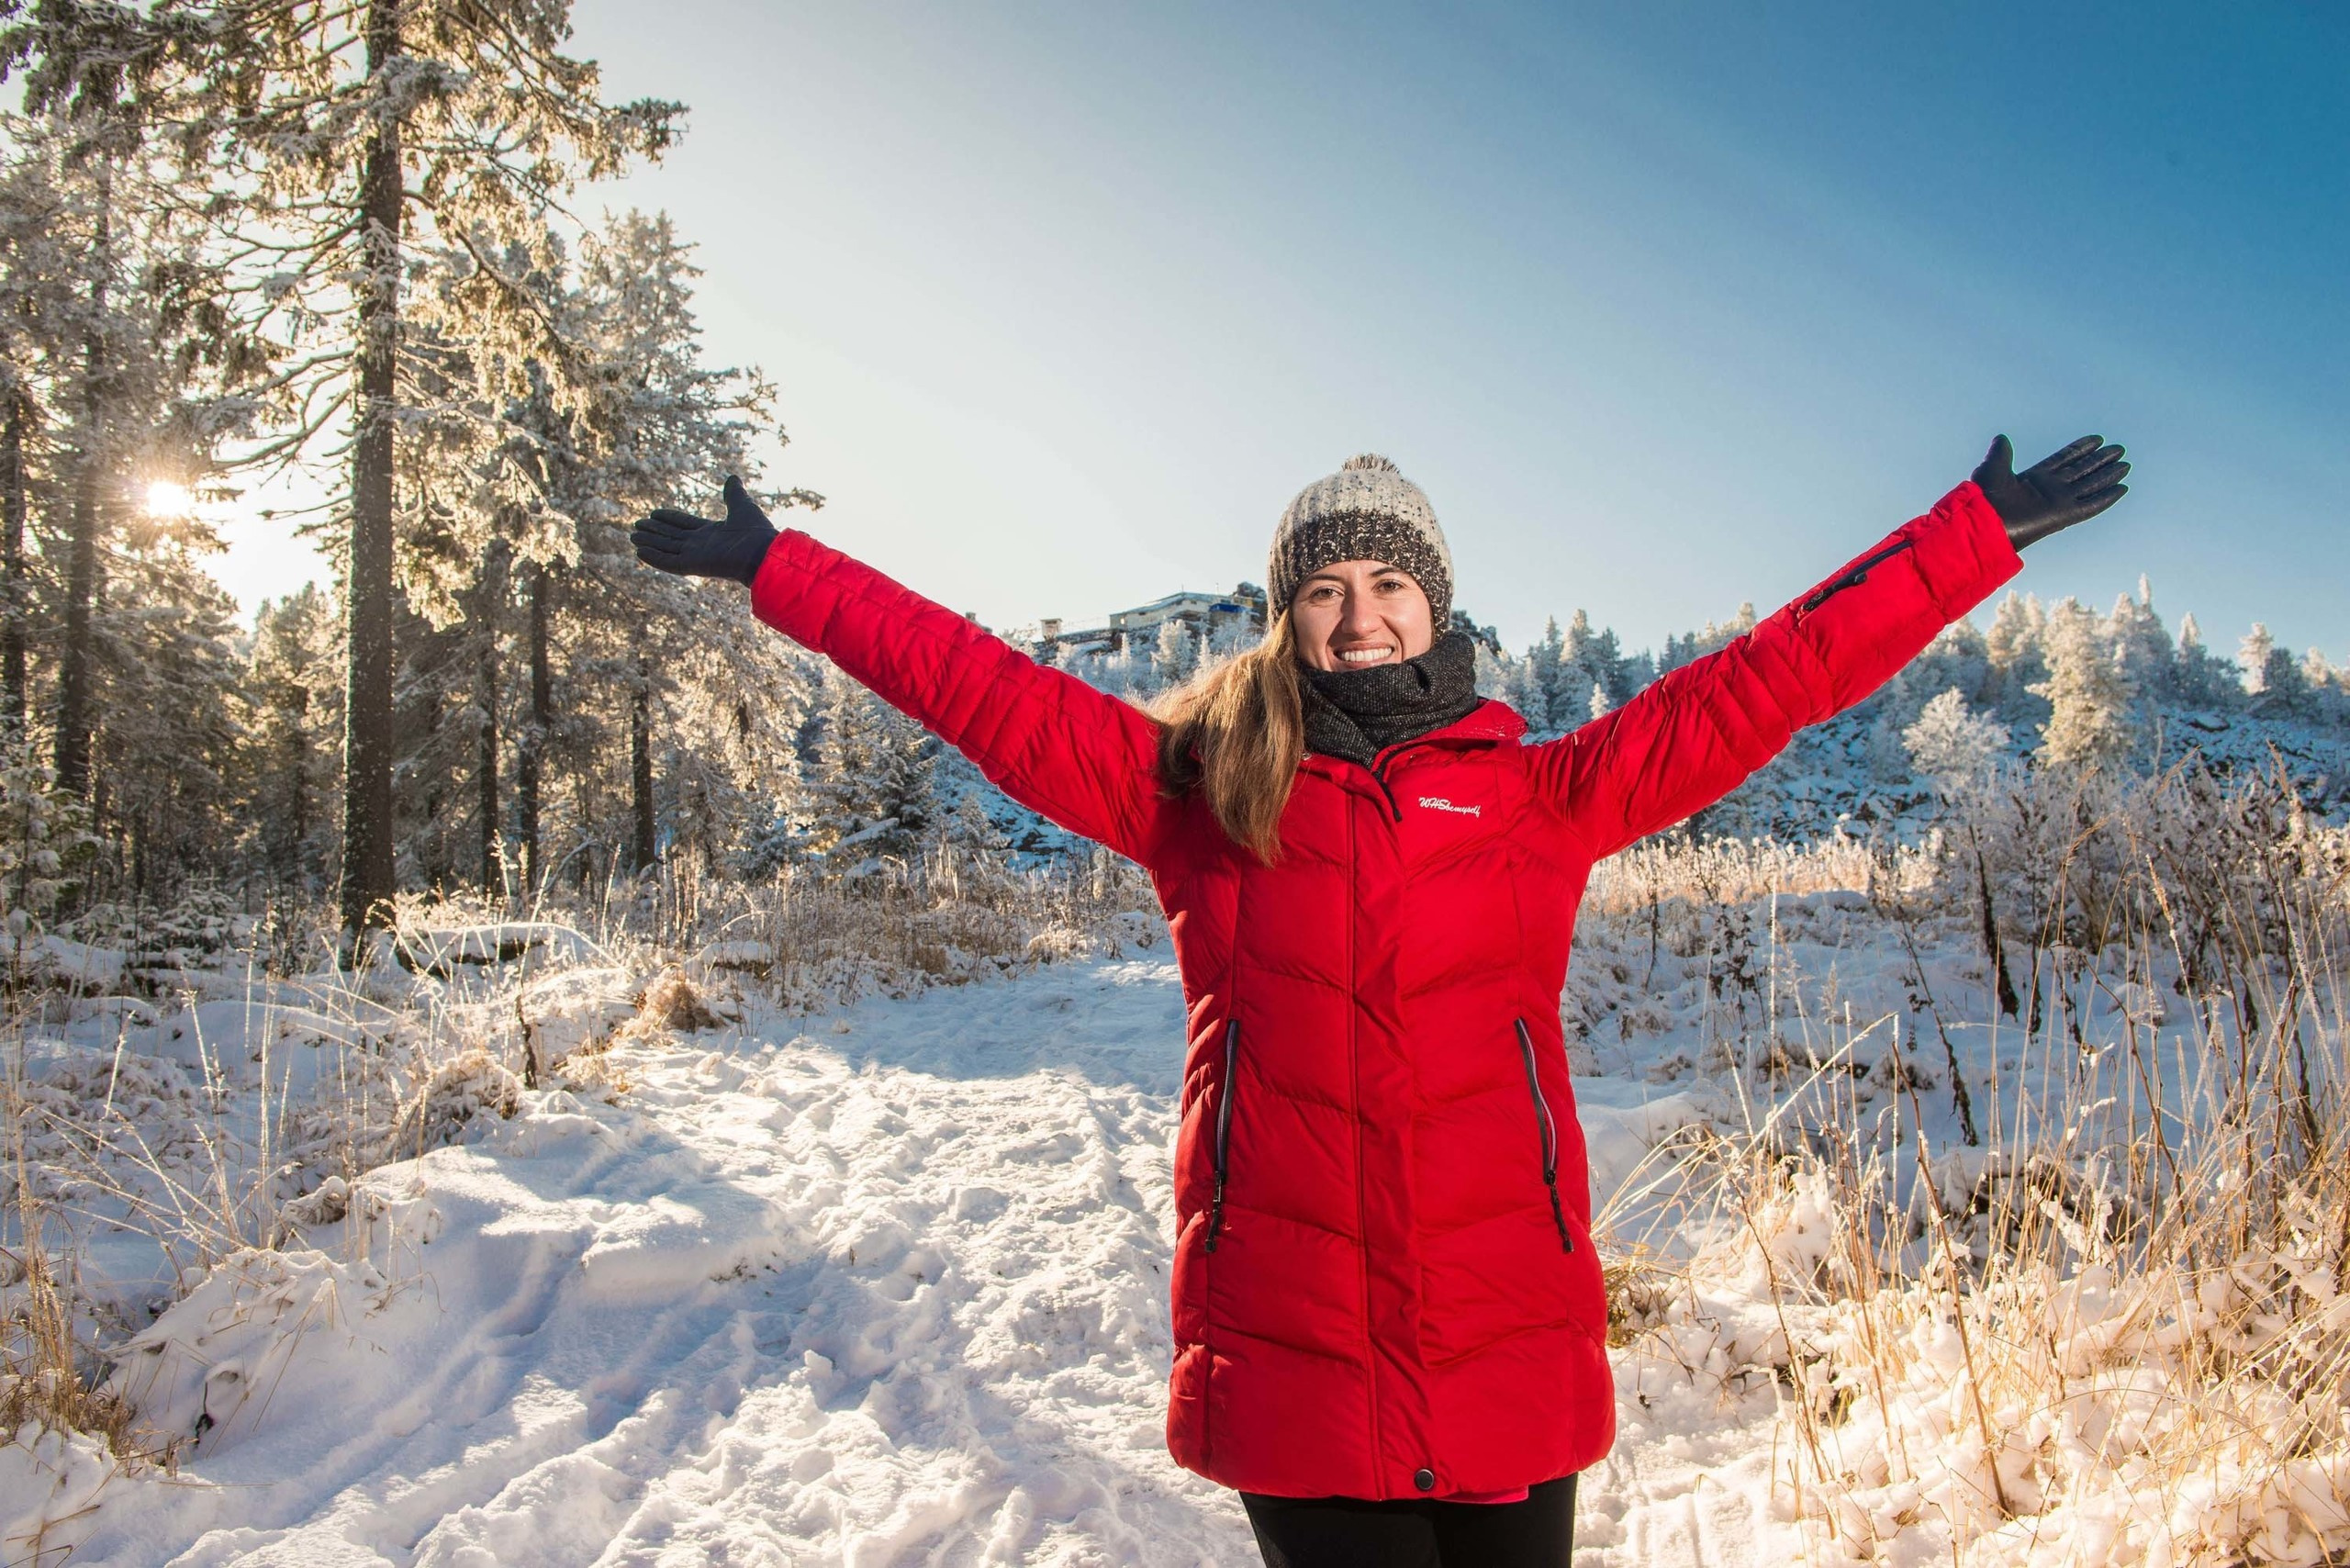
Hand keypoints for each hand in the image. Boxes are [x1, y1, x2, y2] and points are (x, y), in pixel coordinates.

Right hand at [631, 475, 778, 584]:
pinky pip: (669, 562)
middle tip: (636, 526)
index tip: (654, 513)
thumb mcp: (742, 506)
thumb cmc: (756, 532)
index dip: (669, 519)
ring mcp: (696, 556)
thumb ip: (733, 494)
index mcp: (712, 533)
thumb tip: (732, 478)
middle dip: (654, 532)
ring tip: (633, 537)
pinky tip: (639, 552)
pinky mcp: (693, 565)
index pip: (685, 525)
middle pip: (672, 537)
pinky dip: (654, 558)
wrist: (763, 552)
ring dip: (650, 543)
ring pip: (667, 548)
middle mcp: (702, 545)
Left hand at [1972, 435, 2129, 548]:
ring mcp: (2058, 502)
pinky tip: (2122, 488)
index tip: (2097, 440)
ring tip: (2125, 465)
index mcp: (2033, 478)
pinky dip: (2106, 498)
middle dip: (2100, 460)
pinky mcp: (2063, 516)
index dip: (2080, 449)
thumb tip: (2001, 438)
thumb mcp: (1992, 467)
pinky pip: (2090, 506)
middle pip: (2081, 471)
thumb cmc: (1984, 498)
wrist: (1983, 522)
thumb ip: (2001, 452)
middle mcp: (2048, 489)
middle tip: (2119, 450)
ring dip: (2108, 476)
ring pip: (2090, 485)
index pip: (2064, 460)